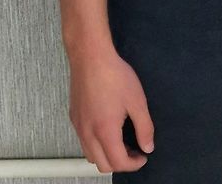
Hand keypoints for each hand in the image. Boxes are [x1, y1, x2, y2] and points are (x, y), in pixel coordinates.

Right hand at [68, 44, 154, 173]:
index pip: (118, 163)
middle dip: (120, 163)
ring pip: (90, 155)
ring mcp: (78, 126)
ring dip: (106, 155)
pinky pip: (83, 141)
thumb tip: (148, 147)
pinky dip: (96, 145)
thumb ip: (144, 127)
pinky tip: (107, 128)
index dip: (134, 164)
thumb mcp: (137, 101)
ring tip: (121, 141)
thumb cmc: (115, 75)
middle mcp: (87, 134)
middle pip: (102, 165)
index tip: (143, 155)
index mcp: (105, 132)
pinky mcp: (73, 117)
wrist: (90, 56)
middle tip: (134, 150)